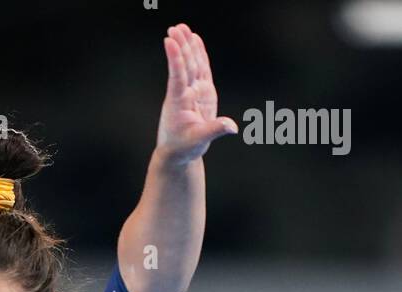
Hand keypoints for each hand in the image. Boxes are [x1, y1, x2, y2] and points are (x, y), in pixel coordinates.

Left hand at [156, 23, 237, 163]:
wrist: (179, 153)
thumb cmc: (185, 148)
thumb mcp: (199, 141)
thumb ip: (215, 130)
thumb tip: (232, 126)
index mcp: (180, 103)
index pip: (178, 77)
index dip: (175, 59)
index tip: (169, 41)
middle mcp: (185, 93)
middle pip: (185, 66)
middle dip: (181, 46)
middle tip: (176, 28)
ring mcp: (193, 91)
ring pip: (191, 64)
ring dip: (187, 45)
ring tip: (181, 27)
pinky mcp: (202, 92)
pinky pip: (200, 68)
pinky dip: (198, 54)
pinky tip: (194, 39)